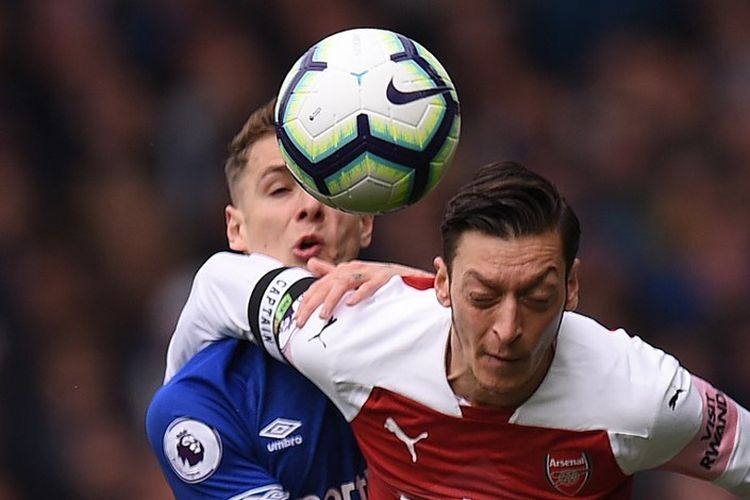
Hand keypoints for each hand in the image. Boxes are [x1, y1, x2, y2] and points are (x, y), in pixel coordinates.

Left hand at [296, 258, 433, 326]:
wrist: (410, 275)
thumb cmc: (379, 277)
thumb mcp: (353, 274)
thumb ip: (331, 271)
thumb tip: (310, 263)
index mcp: (345, 270)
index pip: (320, 285)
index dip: (307, 301)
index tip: (297, 318)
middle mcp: (354, 268)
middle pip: (327, 284)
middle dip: (312, 303)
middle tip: (302, 321)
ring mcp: (369, 272)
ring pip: (344, 283)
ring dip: (332, 299)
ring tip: (323, 316)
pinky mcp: (384, 278)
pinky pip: (370, 286)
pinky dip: (360, 294)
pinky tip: (351, 304)